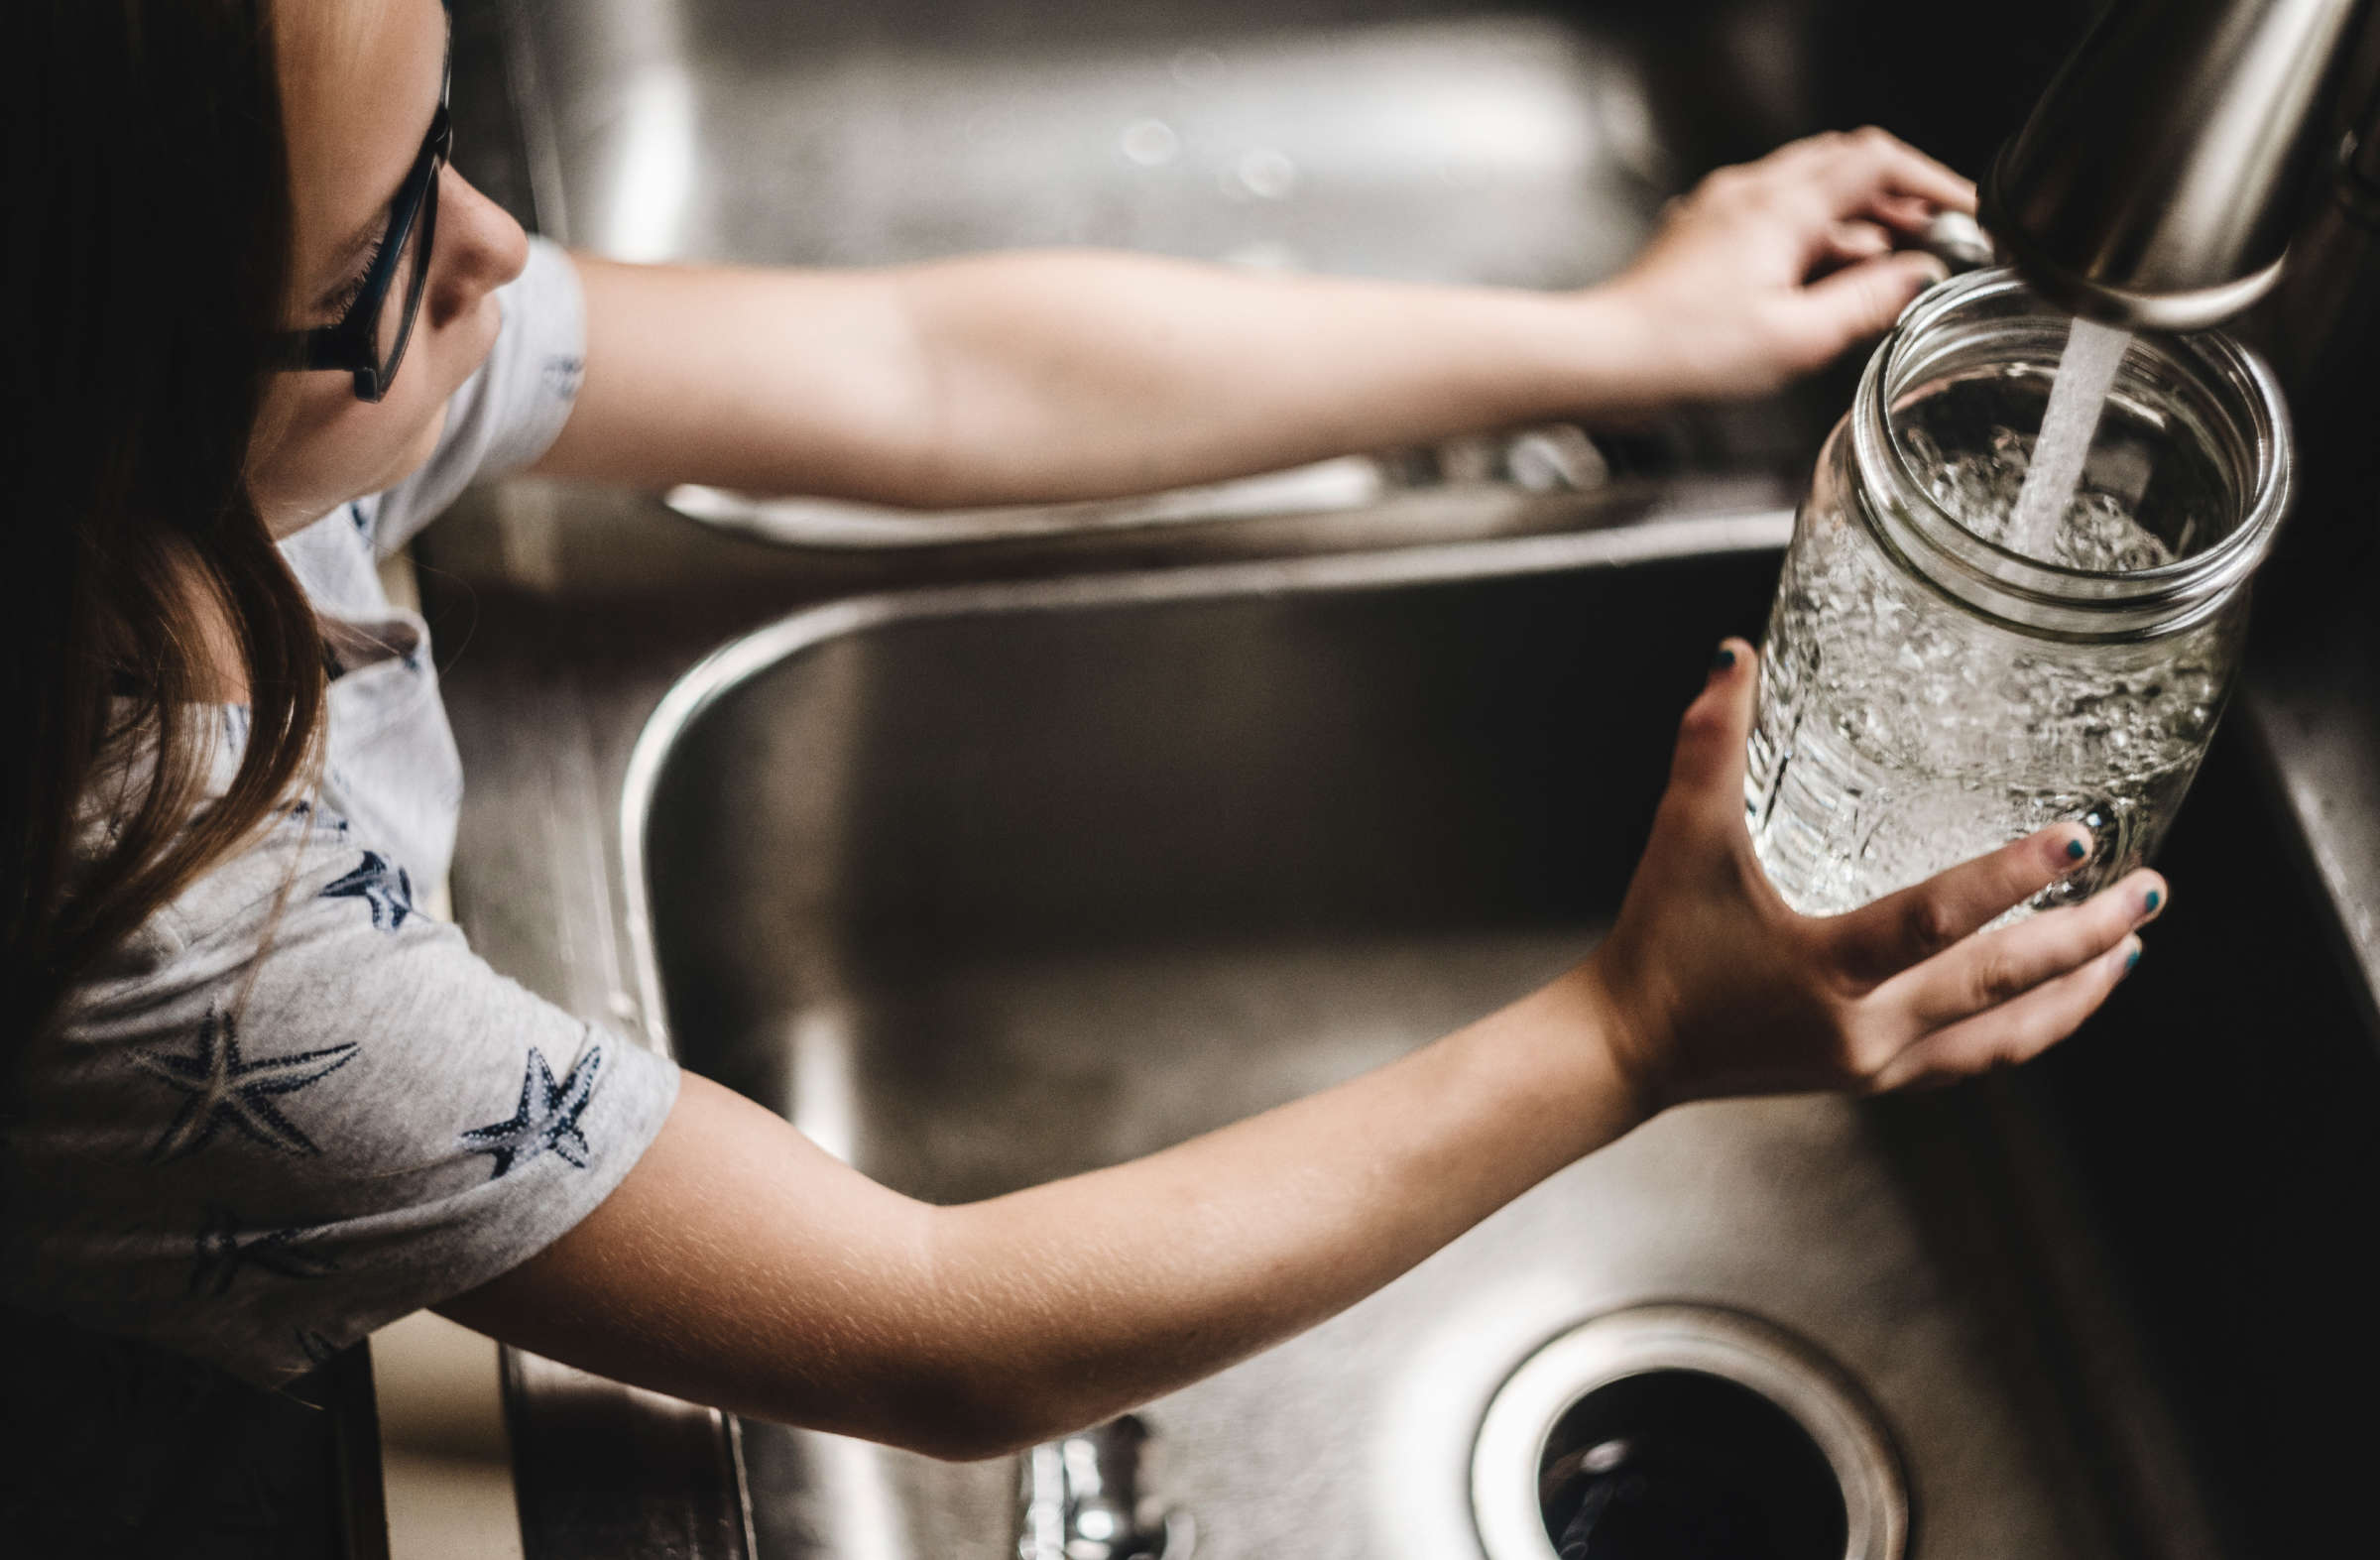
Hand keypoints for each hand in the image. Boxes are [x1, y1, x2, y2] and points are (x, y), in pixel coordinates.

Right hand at [1584, 640, 2161, 1109]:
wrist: (1627, 1051)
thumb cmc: (1657, 946)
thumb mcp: (1681, 840)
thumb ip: (1710, 746)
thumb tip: (1736, 658)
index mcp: (1825, 969)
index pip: (1938, 922)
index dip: (2011, 880)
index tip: (2081, 840)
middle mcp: (1865, 1029)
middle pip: (2004, 987)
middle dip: (2087, 939)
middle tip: (2150, 891)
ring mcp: (1877, 1065)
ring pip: (2007, 1037)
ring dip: (2077, 993)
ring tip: (2130, 949)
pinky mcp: (1875, 1080)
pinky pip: (1977, 1057)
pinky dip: (2031, 1026)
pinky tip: (2059, 996)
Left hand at [1595, 128, 1975, 402]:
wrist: (1603, 359)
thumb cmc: (1684, 352)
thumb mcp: (1796, 339)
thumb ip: (1868, 302)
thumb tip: (1918, 278)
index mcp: (1782, 207)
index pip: (1878, 162)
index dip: (1931, 181)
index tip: (1963, 211)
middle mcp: (1750, 192)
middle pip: (1845, 167)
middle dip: (1896, 202)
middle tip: (1928, 244)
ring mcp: (1721, 208)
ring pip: (1809, 190)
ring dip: (1853, 222)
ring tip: (1877, 274)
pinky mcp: (1702, 233)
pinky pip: (1772, 215)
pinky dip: (1809, 237)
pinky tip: (1815, 282)